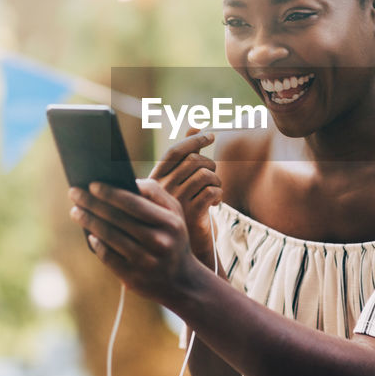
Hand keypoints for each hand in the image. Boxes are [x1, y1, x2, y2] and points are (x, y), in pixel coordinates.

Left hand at [68, 178, 204, 304]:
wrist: (183, 282)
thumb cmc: (172, 238)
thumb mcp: (174, 214)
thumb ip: (155, 193)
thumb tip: (126, 181)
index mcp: (170, 223)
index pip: (134, 203)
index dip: (110, 193)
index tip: (92, 184)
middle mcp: (159, 242)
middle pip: (117, 219)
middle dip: (92, 204)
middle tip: (74, 193)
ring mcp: (145, 262)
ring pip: (110, 237)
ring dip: (89, 221)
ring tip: (76, 211)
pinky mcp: (133, 278)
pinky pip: (108, 257)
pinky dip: (97, 244)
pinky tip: (91, 235)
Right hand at [149, 128, 221, 268]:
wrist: (185, 249)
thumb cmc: (184, 211)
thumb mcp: (182, 182)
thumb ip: (186, 155)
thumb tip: (194, 126)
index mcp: (155, 180)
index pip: (174, 151)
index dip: (194, 140)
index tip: (211, 135)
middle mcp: (161, 191)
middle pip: (193, 162)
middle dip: (210, 165)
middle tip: (213, 176)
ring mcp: (175, 203)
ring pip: (205, 176)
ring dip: (217, 181)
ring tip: (215, 191)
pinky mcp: (191, 215)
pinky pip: (212, 192)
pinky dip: (219, 195)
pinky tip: (215, 204)